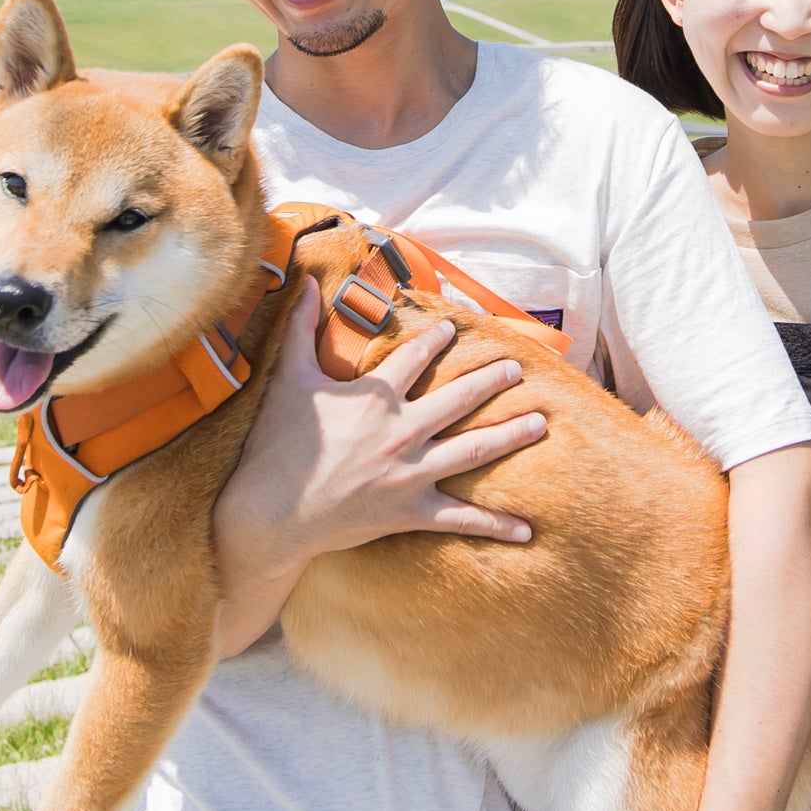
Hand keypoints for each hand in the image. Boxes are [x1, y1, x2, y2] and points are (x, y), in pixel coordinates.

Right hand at [217, 293, 541, 579]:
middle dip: (493, 381)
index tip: (455, 328)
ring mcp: (411, 474)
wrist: (270, 512)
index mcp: (376, 398)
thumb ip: (301, 327)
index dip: (438, 340)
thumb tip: (308, 282)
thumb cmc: (277, 445)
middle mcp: (402, 432)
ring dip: (510, 435)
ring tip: (539, 424)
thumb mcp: (289, 379)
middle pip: (460, 400)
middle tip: (517, 369)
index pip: (416, 359)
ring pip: (474, 450)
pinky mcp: (410, 512)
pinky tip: (526, 528)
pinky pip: (461, 519)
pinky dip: (495, 525)